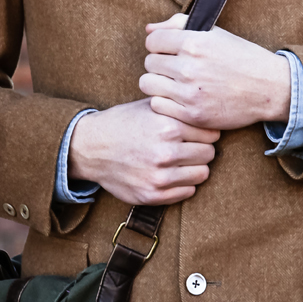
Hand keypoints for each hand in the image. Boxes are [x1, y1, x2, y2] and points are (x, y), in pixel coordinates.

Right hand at [68, 99, 219, 206]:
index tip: (198, 132)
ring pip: (202, 174)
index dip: (206, 131)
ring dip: (196, 167)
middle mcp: (165, 153)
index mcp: (168, 127)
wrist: (91, 148)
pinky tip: (173, 173)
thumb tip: (209, 108)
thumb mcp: (149, 106)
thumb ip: (178, 107)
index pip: (211, 133)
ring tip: (183, 160)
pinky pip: (188, 192)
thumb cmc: (123, 123)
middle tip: (191, 146)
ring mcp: (159, 177)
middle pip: (209, 153)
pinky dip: (184, 183)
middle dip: (202, 148)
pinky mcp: (153, 195)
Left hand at [140, 14, 291, 131]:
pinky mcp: (192, 114)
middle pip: (149, 63)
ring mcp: (190, 93)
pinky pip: (157, 105)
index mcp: (194, 43)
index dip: (159, 45)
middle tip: (175, 68)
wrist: (269, 88)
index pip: (152, 41)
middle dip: (159, 63)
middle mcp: (189, 67)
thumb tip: (149, 29)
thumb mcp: (215, 33)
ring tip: (173, 83)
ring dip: (158, 83)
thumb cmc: (242, 57)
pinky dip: (164, 102)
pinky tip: (179, 98)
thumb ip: (179, 25)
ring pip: (148, 84)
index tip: (169, 51)